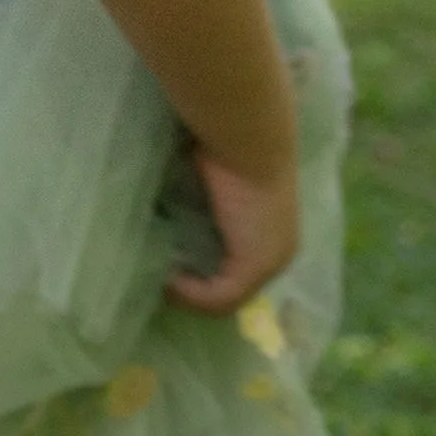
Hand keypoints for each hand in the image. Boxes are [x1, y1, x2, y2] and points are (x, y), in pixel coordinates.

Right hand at [165, 146, 299, 315]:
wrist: (248, 137)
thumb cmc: (226, 144)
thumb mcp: (211, 174)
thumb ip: (202, 197)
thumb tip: (172, 208)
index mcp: (269, 227)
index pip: (236, 261)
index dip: (202, 267)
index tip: (169, 259)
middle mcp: (276, 250)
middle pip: (231, 282)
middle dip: (196, 283)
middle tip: (161, 275)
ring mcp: (268, 261)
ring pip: (226, 295)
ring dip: (191, 293)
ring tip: (159, 280)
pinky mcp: (254, 266)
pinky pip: (220, 298)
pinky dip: (190, 295)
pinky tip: (167, 281)